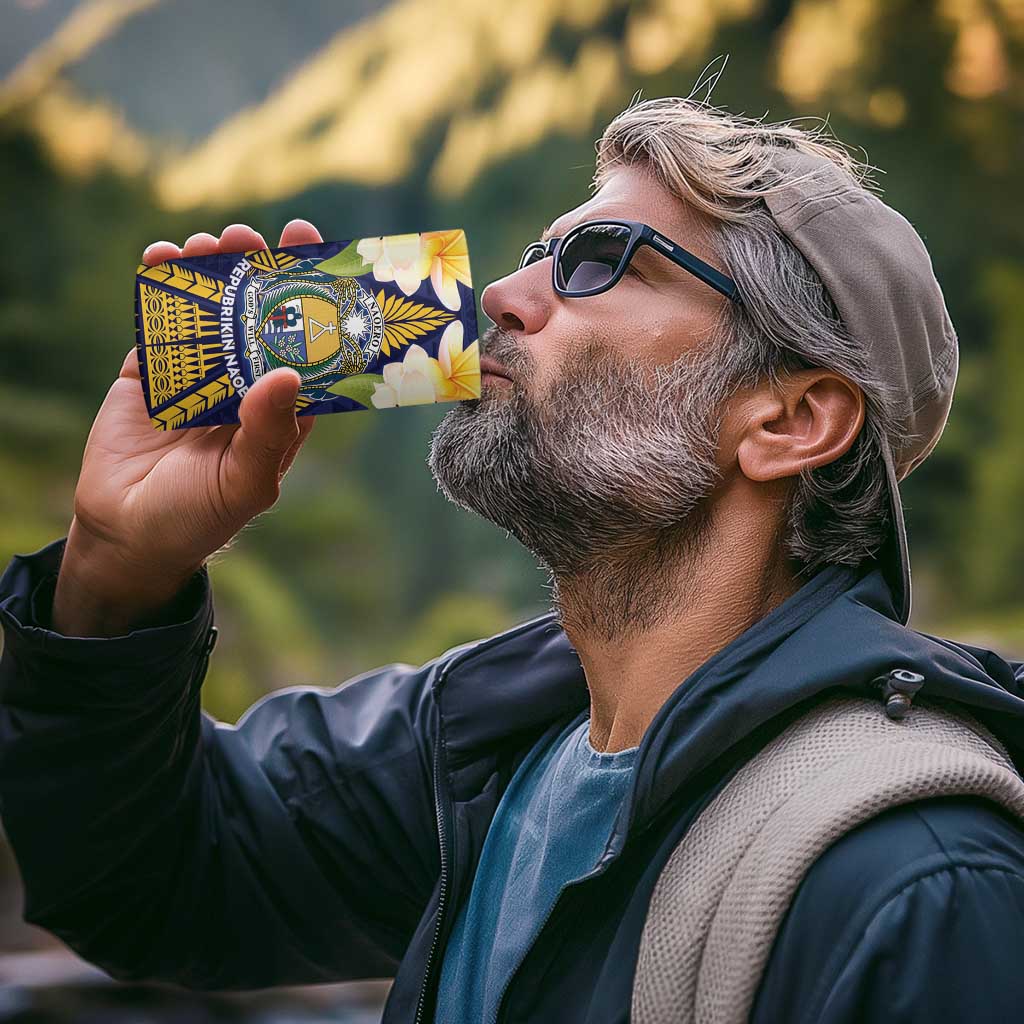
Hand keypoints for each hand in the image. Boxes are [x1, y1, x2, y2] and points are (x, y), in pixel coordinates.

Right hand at [52, 220, 323, 636]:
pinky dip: (159, 288)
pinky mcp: (151, 373)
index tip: (315, 255)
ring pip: (210, 311)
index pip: (306, 347)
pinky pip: (158, 323)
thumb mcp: (245, 482)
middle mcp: (245, 385)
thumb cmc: (200, 518)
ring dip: (210, 271)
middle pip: (258, 317)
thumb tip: (286, 373)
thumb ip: (268, 432)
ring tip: (209, 242)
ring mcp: (198, 375)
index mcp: (281, 409)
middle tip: (252, 236)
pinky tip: (162, 258)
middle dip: (257, 272)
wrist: (126, 535)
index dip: (312, 302)